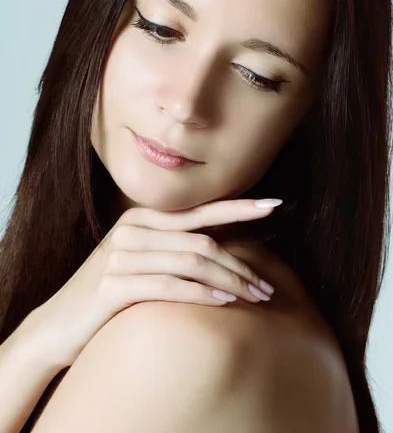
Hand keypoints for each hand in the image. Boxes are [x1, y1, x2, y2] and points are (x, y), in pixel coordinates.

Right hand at [33, 198, 277, 367]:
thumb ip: (174, 247)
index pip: (200, 211)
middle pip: (203, 242)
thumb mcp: (141, 260)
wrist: (59, 323)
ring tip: (254, 299)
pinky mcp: (113, 285)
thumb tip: (222, 250)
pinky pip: (168, 285)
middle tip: (268, 288)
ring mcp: (122, 255)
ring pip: (192, 263)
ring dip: (230, 282)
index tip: (273, 205)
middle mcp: (133, 229)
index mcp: (143, 218)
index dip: (239, 207)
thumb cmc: (110, 291)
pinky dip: (200, 293)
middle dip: (241, 265)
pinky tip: (223, 302)